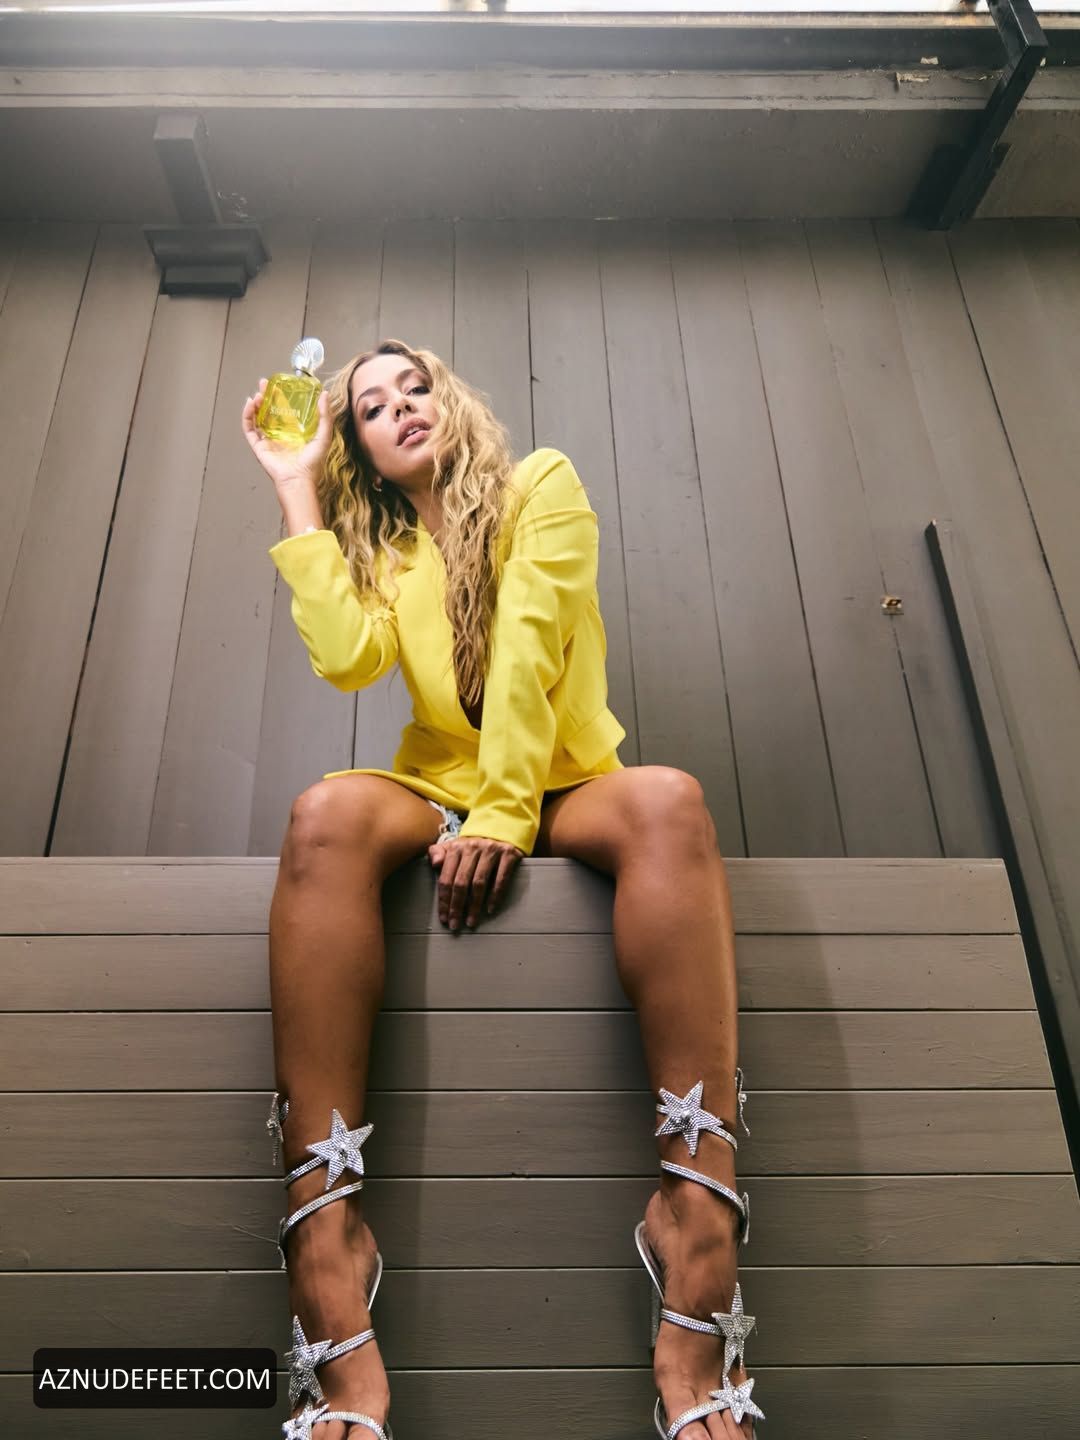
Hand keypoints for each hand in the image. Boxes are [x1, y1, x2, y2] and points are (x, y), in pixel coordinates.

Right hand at [241, 376, 334, 499]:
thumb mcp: (324, 435)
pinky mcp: (258, 447)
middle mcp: (280, 435)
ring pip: (257, 418)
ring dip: (256, 404)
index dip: (281, 396)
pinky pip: (249, 428)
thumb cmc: (312, 463)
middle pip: (269, 410)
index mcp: (294, 432)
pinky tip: (250, 404)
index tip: (280, 383)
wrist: (299, 479)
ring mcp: (268, 440)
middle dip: (265, 396)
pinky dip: (247, 415)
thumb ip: (325, 416)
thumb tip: (325, 394)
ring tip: (258, 394)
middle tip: (264, 383)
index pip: (285, 410)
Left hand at [428, 835, 522, 930]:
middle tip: (455, 924)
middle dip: (457, 906)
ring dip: (474, 905)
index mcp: (456, 847)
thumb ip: (438, 853)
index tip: (444, 917)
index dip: (444, 900)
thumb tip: (434, 863)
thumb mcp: (454, 845)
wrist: (502, 827)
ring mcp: (491, 851)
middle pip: (461, 882)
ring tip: (471, 921)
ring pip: (479, 883)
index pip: (446, 877)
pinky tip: (490, 909)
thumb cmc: (474, 845)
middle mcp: (473, 848)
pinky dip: (495, 896)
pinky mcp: (508, 854)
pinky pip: (501, 879)